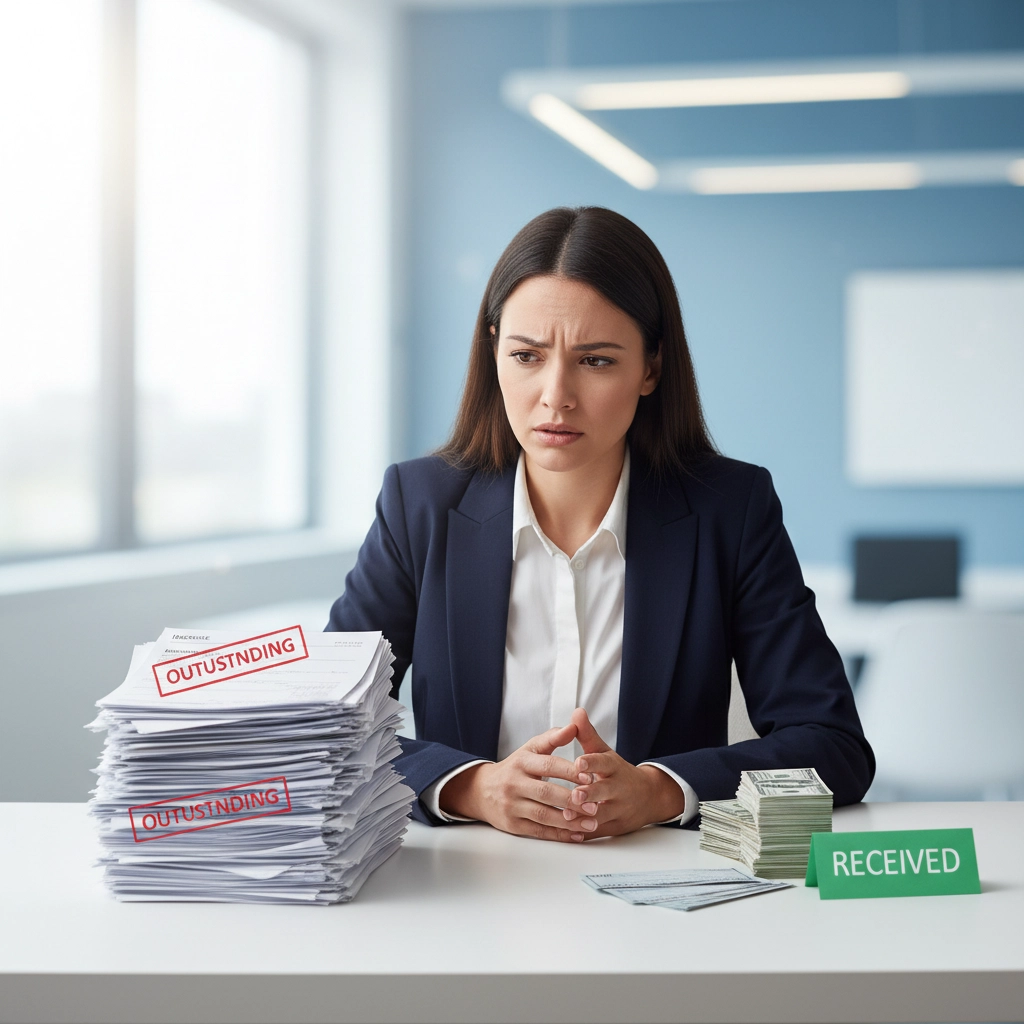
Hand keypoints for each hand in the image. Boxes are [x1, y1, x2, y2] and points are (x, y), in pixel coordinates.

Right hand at [439, 721, 593, 841]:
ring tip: (591, 823)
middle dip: (572, 800)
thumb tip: (574, 726)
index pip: (548, 765)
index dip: (570, 771)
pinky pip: (538, 831)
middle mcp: (514, 783)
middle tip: (595, 806)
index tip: (590, 777)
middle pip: (546, 793)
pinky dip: (559, 834)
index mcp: (522, 762)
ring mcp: (511, 805)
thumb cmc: (515, 768)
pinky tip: (577, 835)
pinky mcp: (512, 825)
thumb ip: (553, 738)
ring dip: (569, 821)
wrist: (482, 790)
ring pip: (543, 815)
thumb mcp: (530, 749)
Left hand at [562, 708, 684, 837]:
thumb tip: (576, 712)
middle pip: (605, 791)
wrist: (650, 797)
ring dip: (585, 816)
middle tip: (575, 794)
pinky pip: (598, 831)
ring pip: (602, 814)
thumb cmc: (618, 772)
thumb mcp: (605, 752)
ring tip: (566, 816)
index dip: (592, 763)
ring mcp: (619, 809)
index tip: (578, 763)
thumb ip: (588, 734)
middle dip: (590, 793)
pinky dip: (585, 832)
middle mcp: (619, 788)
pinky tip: (570, 833)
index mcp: (615, 767)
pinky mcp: (615, 827)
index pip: (604, 763)